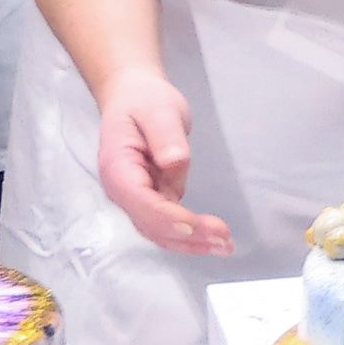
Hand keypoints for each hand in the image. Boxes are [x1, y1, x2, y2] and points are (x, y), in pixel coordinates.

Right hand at [89, 66, 239, 260]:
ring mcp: (135, 199)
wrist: (133, 98)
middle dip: (187, 236)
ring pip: (159, 232)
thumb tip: (175, 162)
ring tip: (226, 246)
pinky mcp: (151, 200)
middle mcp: (122, 191)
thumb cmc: (144, 101)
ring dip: (191, 243)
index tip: (198, 225)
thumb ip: (165, 135)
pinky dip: (190, 235)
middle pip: (151, 224)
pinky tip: (214, 238)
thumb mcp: (158, 109)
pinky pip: (167, 225)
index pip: (142, 202)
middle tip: (225, 241)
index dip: (169, 218)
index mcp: (117, 168)